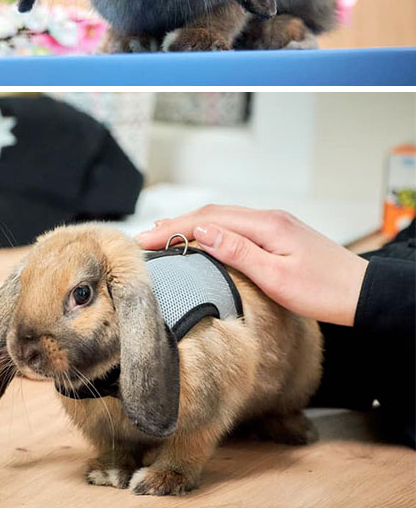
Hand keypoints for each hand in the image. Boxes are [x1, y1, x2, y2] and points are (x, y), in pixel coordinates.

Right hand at [136, 206, 368, 325]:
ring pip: (223, 217)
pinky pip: (236, 225)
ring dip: (192, 224)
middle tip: (145, 237)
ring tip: (164, 232)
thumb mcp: (277, 277)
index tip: (146, 239)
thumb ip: (238, 252)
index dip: (174, 228)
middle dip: (176, 223)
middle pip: (212, 213)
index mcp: (265, 225)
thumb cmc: (324, 291)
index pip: (208, 220)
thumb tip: (203, 230)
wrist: (362, 294)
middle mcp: (268, 218)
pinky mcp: (278, 234)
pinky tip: (203, 236)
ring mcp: (274, 224)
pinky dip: (212, 228)